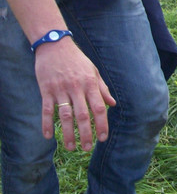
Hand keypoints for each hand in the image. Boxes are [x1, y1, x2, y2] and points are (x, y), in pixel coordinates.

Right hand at [34, 36, 115, 151]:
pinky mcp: (46, 89)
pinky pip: (46, 110)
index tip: (102, 138)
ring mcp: (60, 89)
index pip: (99, 108)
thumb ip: (102, 89)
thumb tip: (113, 104)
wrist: (55, 45)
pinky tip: (48, 136)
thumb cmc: (77, 59)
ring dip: (68, 133)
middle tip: (87, 148)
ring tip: (71, 147)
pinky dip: (46, 124)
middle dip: (86, 133)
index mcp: (90, 83)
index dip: (102, 124)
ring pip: (65, 115)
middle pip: (83, 115)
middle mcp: (77, 87)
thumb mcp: (93, 71)